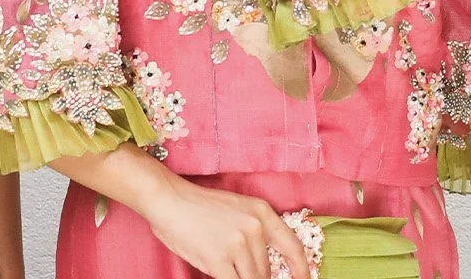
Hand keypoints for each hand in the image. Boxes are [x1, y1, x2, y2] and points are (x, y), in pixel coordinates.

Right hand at [136, 180, 310, 278]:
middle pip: (267, 270)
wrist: (168, 199)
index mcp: (262, 211)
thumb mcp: (237, 209)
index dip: (301, 269)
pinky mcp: (218, 260)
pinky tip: (222, 274)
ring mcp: (237, 244)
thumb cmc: (198, 206)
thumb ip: (255, 231)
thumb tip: (267, 263)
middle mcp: (254, 227)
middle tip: (241, 270)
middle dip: (258, 278)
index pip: (292, 247)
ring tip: (226, 266)